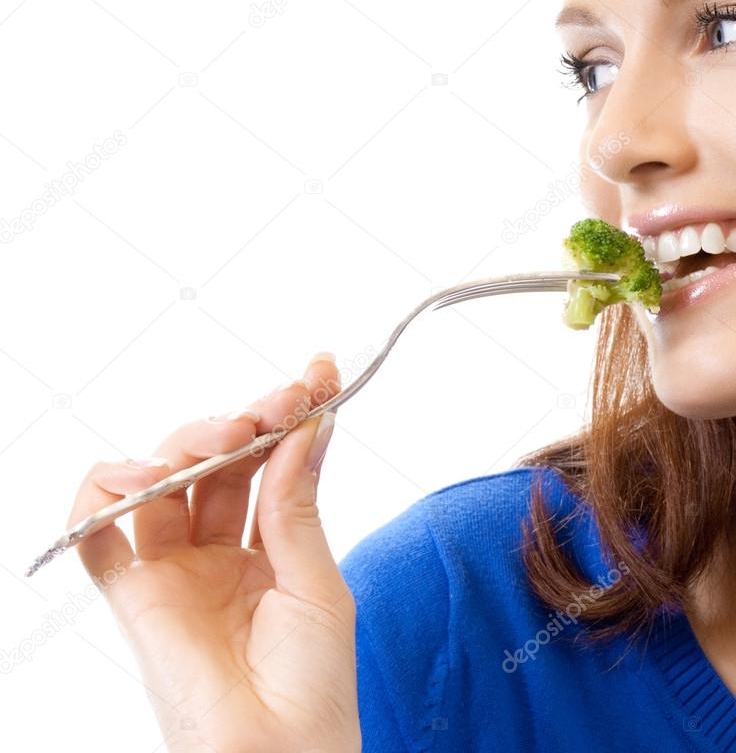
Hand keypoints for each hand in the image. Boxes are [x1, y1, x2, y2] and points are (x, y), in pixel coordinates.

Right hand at [67, 354, 359, 752]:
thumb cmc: (313, 682)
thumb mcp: (315, 580)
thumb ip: (297, 504)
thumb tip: (310, 423)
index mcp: (270, 544)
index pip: (272, 459)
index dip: (290, 412)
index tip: (320, 371)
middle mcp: (219, 549)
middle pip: (218, 461)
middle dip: (245, 419)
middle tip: (276, 403)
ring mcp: (174, 570)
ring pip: (162, 481)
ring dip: (187, 443)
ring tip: (229, 435)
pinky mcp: (133, 598)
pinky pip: (96, 538)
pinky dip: (100, 497)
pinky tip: (134, 474)